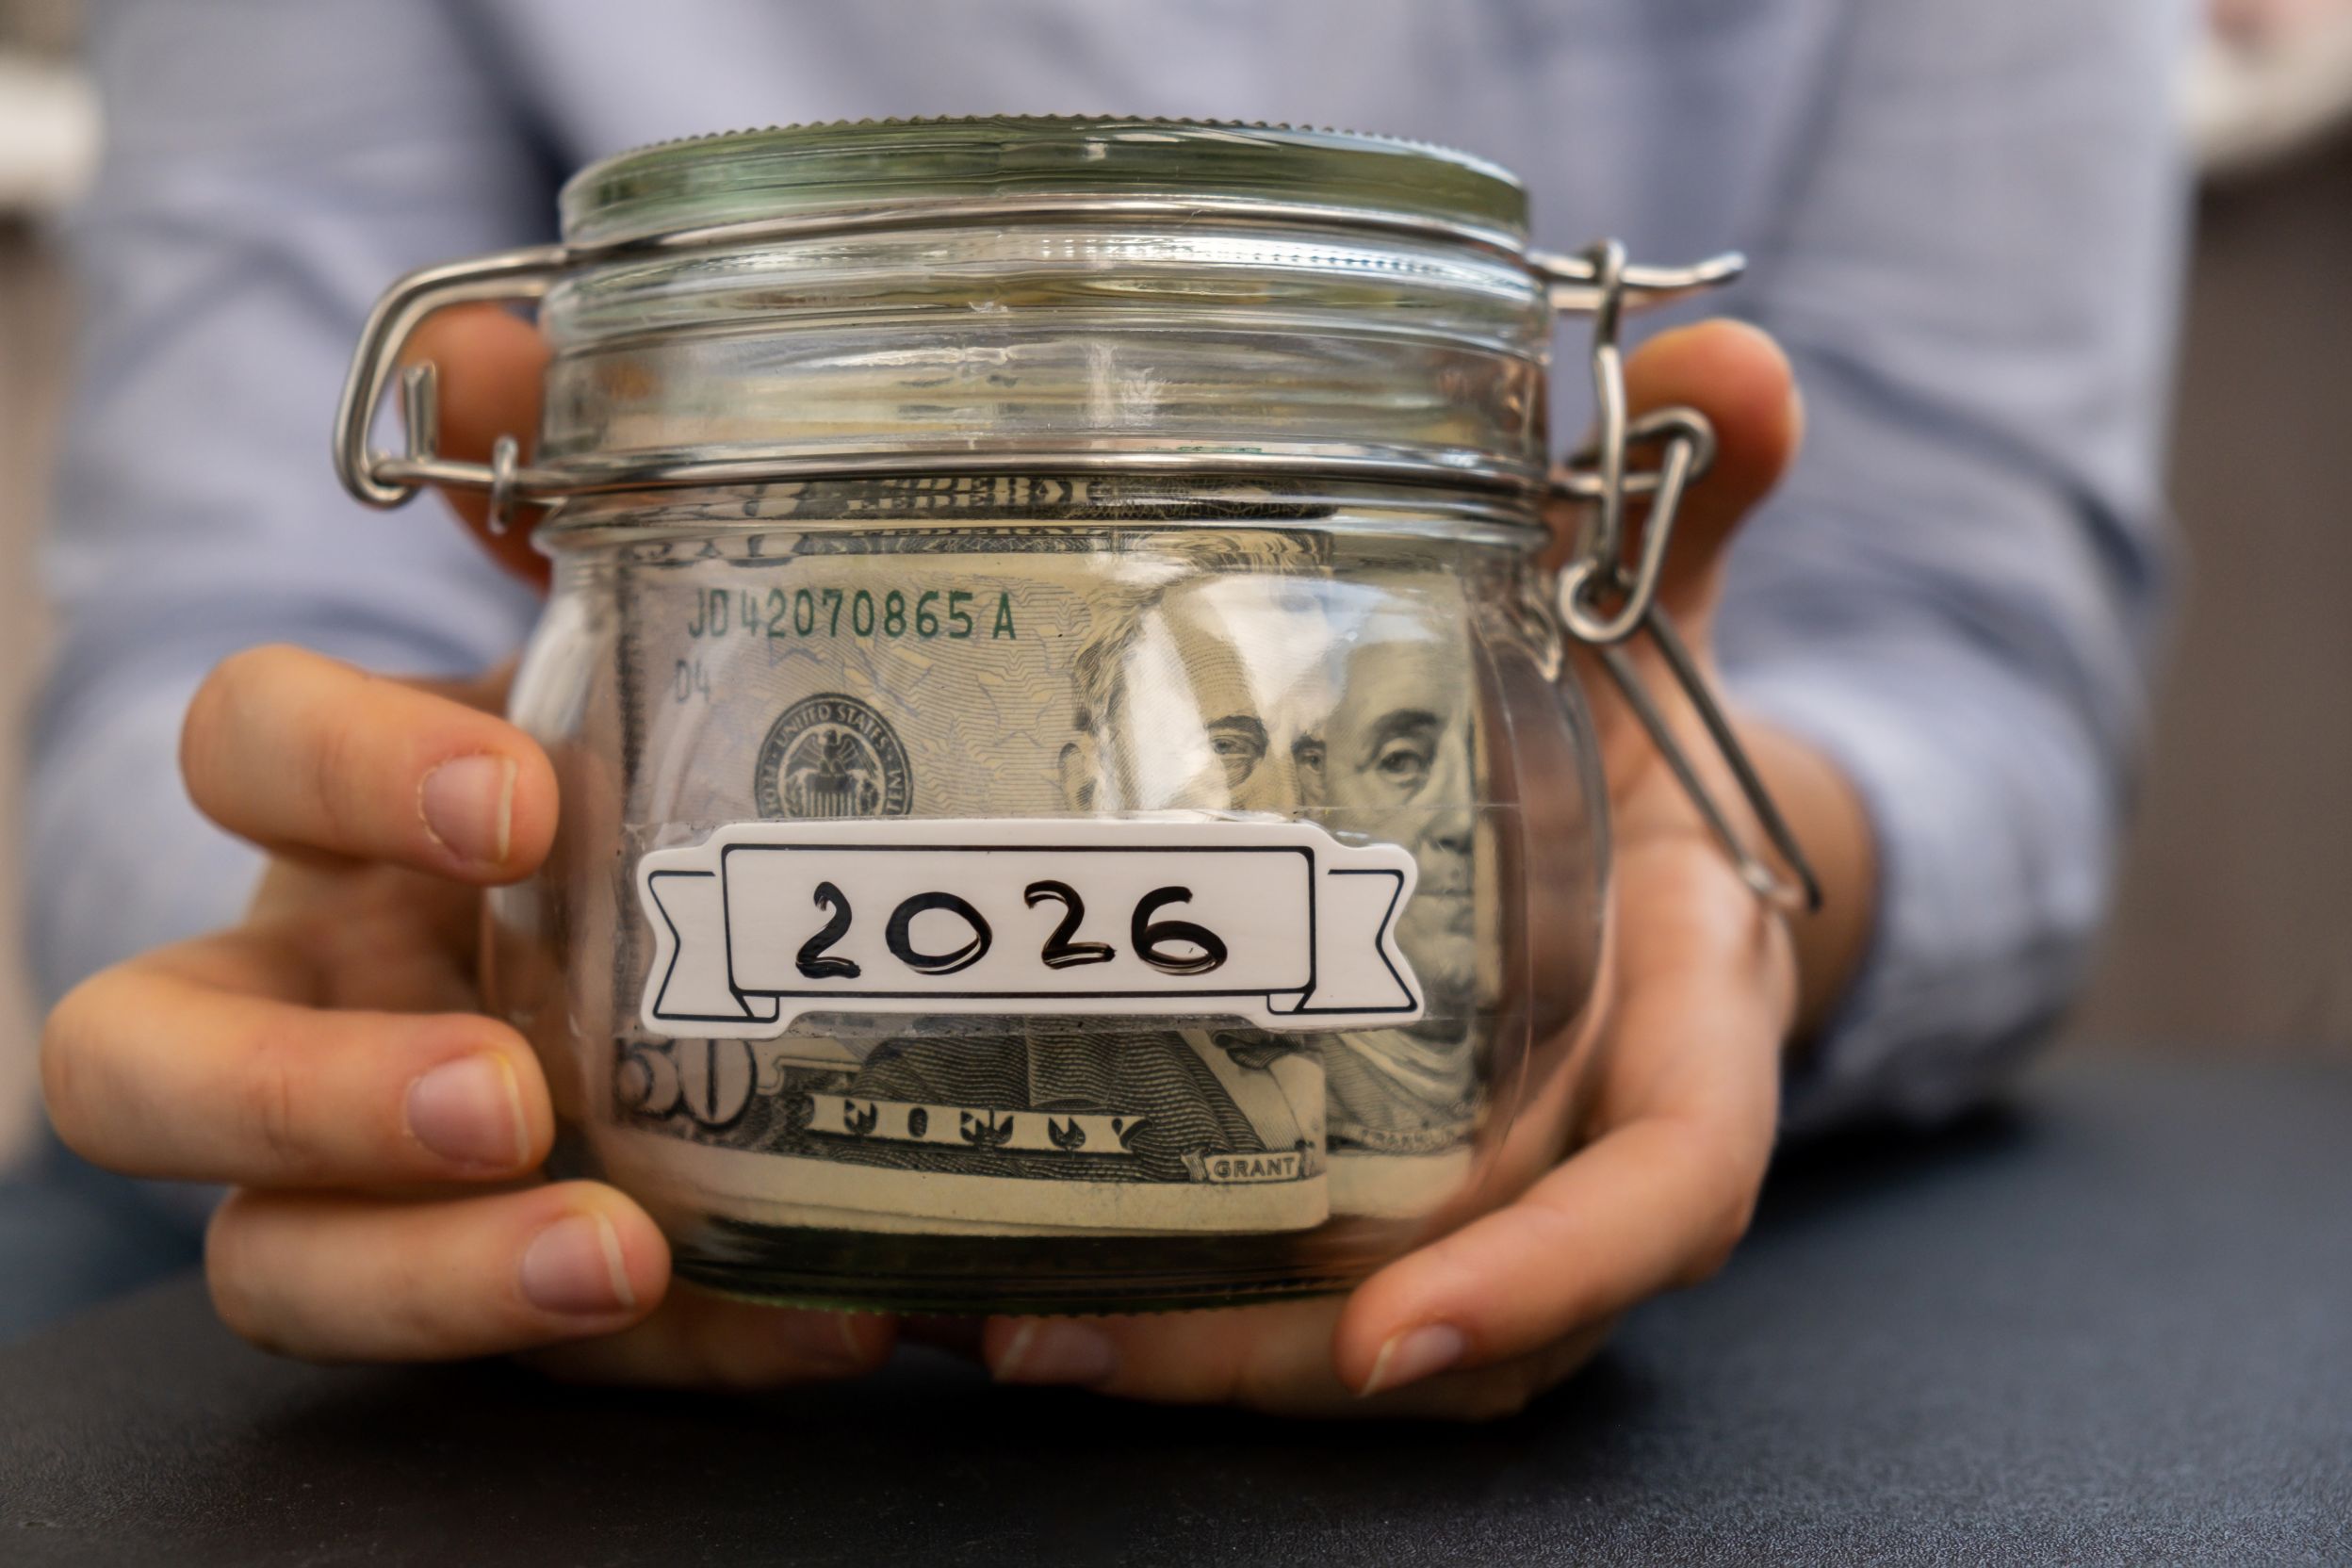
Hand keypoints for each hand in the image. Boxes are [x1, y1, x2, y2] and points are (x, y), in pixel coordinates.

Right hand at [38, 463, 895, 1381]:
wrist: (713, 953)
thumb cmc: (628, 787)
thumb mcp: (613, 640)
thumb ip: (554, 488)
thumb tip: (495, 342)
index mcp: (343, 824)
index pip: (242, 755)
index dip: (337, 772)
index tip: (515, 802)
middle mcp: (314, 1001)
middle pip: (148, 1068)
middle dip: (305, 1089)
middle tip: (502, 1090)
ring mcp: (380, 1169)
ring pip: (275, 1263)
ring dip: (430, 1275)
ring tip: (616, 1258)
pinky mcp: (492, 1293)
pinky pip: (525, 1355)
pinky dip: (668, 1350)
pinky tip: (810, 1317)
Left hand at [975, 320, 1875, 1416]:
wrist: (1645, 825)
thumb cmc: (1645, 734)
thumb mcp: (1661, 617)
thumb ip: (1690, 510)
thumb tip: (1739, 369)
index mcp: (1686, 1022)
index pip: (1666, 1197)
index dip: (1545, 1279)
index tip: (1385, 1338)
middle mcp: (1583, 1140)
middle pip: (1465, 1328)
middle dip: (1269, 1365)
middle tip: (1050, 1339)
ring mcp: (1480, 1189)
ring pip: (1354, 1343)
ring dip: (1177, 1361)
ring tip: (970, 1323)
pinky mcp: (1379, 1186)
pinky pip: (1288, 1290)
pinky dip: (1160, 1303)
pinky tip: (983, 1270)